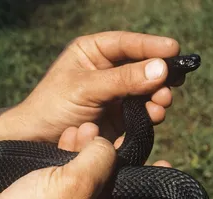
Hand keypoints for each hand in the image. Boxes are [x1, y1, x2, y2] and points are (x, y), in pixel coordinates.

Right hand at [0, 138, 171, 198]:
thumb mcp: (75, 185)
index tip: (160, 159)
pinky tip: (71, 139)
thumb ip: (101, 159)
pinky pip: (72, 185)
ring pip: (92, 185)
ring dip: (90, 156)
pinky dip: (72, 163)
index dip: (152, 183)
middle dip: (113, 160)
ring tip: (87, 131)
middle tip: (113, 137)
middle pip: (117, 193)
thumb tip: (109, 144)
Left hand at [2, 31, 178, 142]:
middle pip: (142, 66)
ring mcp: (115, 94)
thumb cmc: (52, 107)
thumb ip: (123, 79)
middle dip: (159, 74)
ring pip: (146, 89)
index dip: (151, 45)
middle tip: (172, 82)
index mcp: (93, 52)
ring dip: (158, 94)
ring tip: (162, 101)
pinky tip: (155, 115)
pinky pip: (142, 111)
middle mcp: (107, 70)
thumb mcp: (86, 88)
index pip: (127, 43)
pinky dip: (151, 112)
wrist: (38, 142)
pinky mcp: (119, 116)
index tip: (174, 50)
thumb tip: (161, 68)